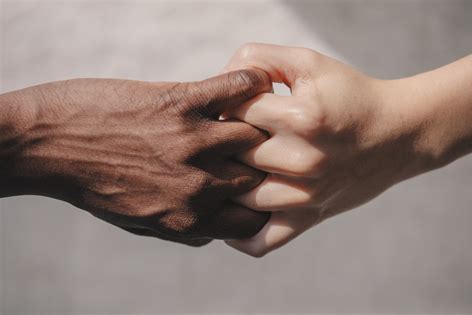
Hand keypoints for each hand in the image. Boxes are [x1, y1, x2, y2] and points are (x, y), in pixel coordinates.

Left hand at [1, 70, 271, 245]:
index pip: (253, 219)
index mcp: (189, 219)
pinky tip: (253, 83)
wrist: (44, 144)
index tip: (257, 186)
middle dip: (263, 165)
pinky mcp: (181, 103)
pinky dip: (251, 83)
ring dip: (260, 125)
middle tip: (261, 149)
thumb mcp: (138, 222)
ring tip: (257, 116)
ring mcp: (193, 142)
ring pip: (256, 135)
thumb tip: (214, 230)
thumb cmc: (91, 184)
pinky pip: (234, 89)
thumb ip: (183, 229)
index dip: (260, 203)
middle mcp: (198, 186)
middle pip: (260, 177)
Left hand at [223, 43, 471, 255]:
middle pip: (232, 155)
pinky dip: (240, 237)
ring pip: (238, 198)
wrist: (398, 133)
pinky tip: (230, 217)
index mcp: (301, 117)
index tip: (231, 106)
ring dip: (225, 184)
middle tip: (221, 139)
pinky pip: (263, 242)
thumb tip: (221, 77)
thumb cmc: (349, 96)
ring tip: (225, 169)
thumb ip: (262, 58)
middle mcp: (303, 160)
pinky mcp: (309, 218)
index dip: (225, 104)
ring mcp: (305, 196)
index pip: (235, 111)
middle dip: (220, 144)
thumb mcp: (310, 63)